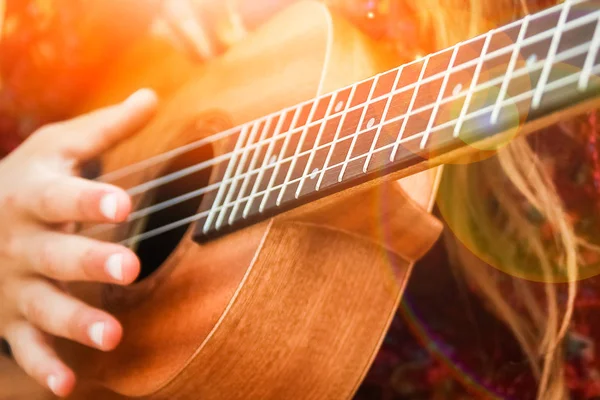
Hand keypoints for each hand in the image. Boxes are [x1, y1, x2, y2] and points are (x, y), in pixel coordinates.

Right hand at [0, 89, 157, 396]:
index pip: (62, 198)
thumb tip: (150, 95)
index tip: (121, 204)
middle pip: (57, 255)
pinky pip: (25, 345)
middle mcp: (22, 242)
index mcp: (34, 196)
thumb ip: (105, 129)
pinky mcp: (9, 317)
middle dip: (90, 263)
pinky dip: (42, 365)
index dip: (89, 201)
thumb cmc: (27, 180)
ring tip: (111, 337)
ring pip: (43, 306)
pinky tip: (67, 387)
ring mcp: (14, 283)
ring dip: (74, 323)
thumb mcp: (56, 148)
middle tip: (128, 269)